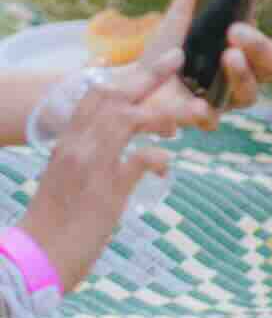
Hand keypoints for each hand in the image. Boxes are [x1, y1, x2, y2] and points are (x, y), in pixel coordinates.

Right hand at [17, 51, 190, 291]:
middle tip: (177, 58)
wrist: (36, 259)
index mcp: (66, 143)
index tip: (145, 63)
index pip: (90, 96)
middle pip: (112, 96)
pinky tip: (166, 165)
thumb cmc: (55, 223)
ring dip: (165, 112)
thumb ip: (92, 161)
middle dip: (148, 74)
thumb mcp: (69, 181)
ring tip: (188, 119)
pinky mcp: (107, 193)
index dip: (120, 76)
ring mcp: (91, 167)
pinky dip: (160, 157)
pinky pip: (141, 160)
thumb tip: (126, 157)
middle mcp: (76, 147)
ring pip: (129, 119)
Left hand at [141, 0, 271, 128]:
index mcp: (247, 54)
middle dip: (258, 49)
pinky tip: (194, 102)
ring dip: (241, 78)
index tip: (240, 20)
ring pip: (248, 98)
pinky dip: (203, 113)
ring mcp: (222, 102)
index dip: (264, 39)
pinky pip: (209, 121)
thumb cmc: (171, 45)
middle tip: (234, 33)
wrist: (134, 79)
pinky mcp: (195, 118)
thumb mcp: (184, 9)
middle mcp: (242, 81)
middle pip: (271, 71)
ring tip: (224, 57)